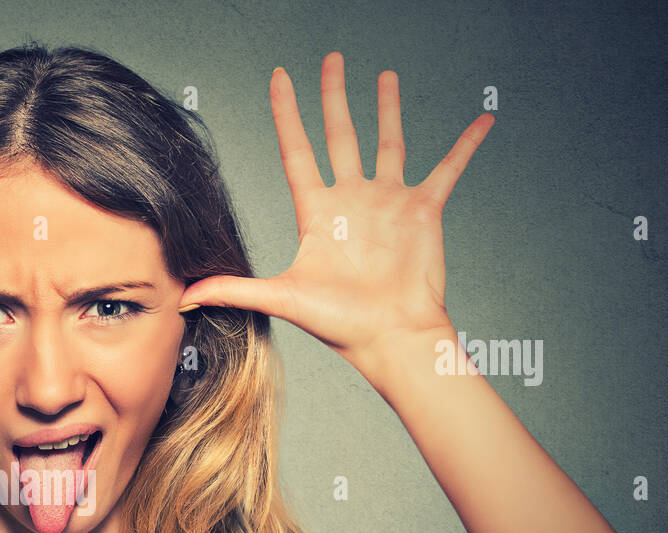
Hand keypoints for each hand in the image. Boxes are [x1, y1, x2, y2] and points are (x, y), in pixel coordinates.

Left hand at [178, 53, 491, 376]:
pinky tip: (481, 122)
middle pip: (340, 135)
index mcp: (318, 213)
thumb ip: (235, 290)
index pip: (297, 151)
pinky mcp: (424, 211)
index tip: (280, 79)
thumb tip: (186, 296)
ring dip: (388, 109)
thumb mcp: (282, 298)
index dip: (287, 114)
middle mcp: (351, 201)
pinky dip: (466, 145)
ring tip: (385, 76)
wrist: (389, 337)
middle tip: (331, 60)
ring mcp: (388, 203)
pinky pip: (449, 169)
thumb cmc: (340, 324)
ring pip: (388, 142)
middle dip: (334, 97)